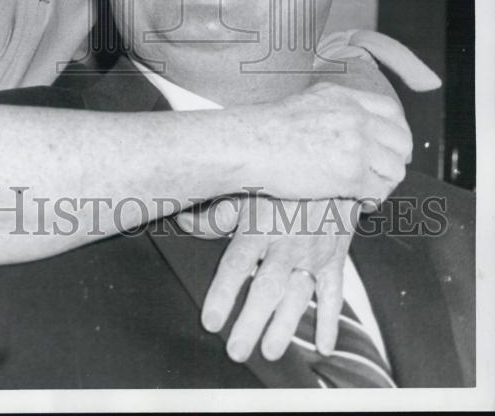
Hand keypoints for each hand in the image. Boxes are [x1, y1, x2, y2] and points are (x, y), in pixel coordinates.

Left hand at [185, 197, 353, 359]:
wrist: (330, 166)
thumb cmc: (276, 182)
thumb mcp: (243, 189)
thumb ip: (213, 213)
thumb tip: (182, 222)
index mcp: (258, 226)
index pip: (236, 265)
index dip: (223, 294)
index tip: (210, 322)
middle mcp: (286, 242)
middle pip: (267, 286)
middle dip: (252, 321)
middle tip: (237, 350)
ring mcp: (313, 252)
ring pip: (298, 294)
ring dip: (286, 326)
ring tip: (270, 352)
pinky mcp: (335, 257)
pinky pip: (334, 292)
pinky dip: (330, 320)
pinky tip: (323, 347)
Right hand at [249, 82, 411, 202]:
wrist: (249, 144)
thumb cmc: (265, 128)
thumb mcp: (306, 102)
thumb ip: (332, 108)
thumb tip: (344, 122)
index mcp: (344, 97)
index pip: (391, 111)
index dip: (396, 131)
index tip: (391, 145)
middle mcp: (355, 117)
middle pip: (401, 139)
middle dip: (396, 159)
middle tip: (384, 172)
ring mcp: (355, 144)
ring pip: (394, 168)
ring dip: (385, 182)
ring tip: (369, 189)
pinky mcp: (350, 173)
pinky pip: (377, 192)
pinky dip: (373, 200)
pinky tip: (361, 202)